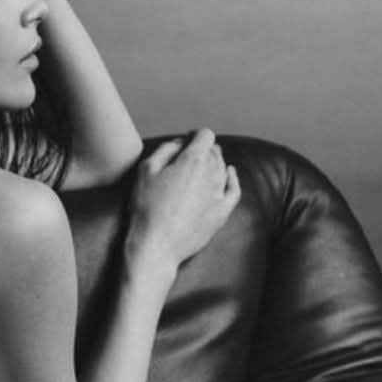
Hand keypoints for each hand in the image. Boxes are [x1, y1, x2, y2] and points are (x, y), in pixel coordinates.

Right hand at [125, 127, 240, 274]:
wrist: (156, 246)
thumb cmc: (147, 209)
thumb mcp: (146, 170)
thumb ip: (165, 149)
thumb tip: (180, 143)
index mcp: (193, 160)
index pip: (205, 135)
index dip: (194, 135)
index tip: (186, 141)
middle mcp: (212, 173)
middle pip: (214, 151)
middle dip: (203, 150)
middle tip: (188, 156)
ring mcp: (219, 193)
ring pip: (223, 167)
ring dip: (213, 164)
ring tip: (199, 169)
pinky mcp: (222, 212)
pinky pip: (234, 189)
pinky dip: (233, 178)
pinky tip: (229, 174)